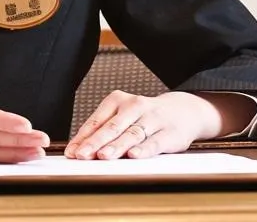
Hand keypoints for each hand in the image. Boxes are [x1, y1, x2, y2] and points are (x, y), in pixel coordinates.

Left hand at [65, 90, 233, 159]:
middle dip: (95, 142)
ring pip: (132, 133)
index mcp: (118, 100)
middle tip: (82, 155)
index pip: (97, 120)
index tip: (72, 152)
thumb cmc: (145, 117)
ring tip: (103, 156)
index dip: (83, 137)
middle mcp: (135, 106)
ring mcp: (153, 118)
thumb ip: (103, 131)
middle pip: (112, 126)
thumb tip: (76, 150)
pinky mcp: (170, 133)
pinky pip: (155, 142)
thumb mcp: (123, 117)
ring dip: (116, 146)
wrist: (184, 111)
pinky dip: (144, 149)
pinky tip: (134, 155)